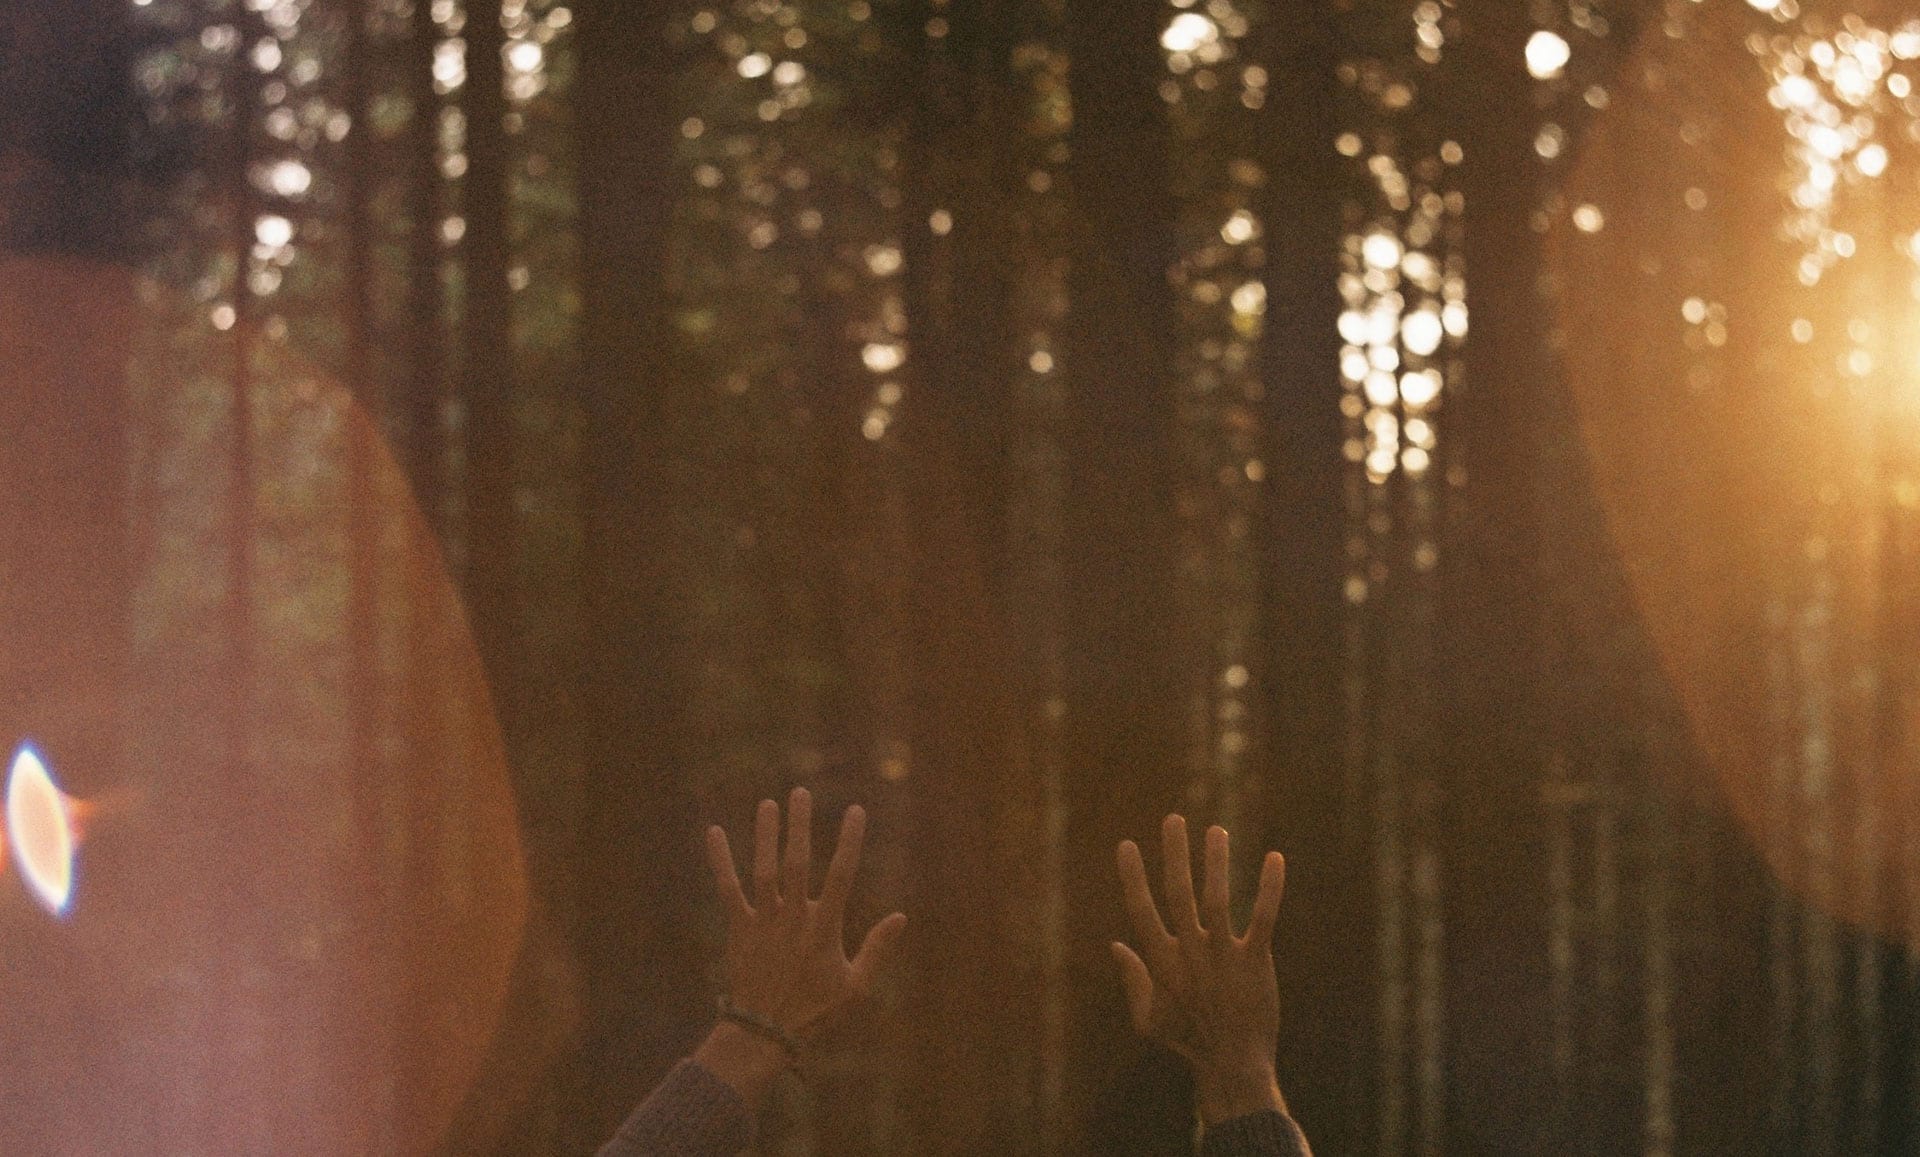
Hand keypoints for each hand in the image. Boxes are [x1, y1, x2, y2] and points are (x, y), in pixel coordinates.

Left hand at [706, 786, 907, 1040]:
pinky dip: (720, 861)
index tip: (856, 811)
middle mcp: (793, 919)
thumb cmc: (815, 1013)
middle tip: (800, 792)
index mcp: (824, 929)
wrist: (763, 1035)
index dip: (849, 841)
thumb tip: (901, 917)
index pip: (841, 876)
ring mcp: (763, 923)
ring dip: (766, 836)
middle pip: (797, 864)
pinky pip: (728, 889)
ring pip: (764, 871)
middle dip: (799, 826)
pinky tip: (714, 832)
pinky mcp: (738, 929)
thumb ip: (877, 949)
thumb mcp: (855, 987)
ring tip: (768, 804)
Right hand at [1112, 814, 1287, 1125]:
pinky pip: (1263, 918)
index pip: (1142, 910)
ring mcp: (1224, 956)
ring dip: (1216, 862)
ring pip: (1217, 900)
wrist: (1232, 1065)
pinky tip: (1275, 858)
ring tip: (1216, 830)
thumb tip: (1114, 944)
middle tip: (1174, 819)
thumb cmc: (1187, 1040)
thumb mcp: (1147, 1017)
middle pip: (1179, 894)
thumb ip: (1132, 978)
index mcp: (1162, 962)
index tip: (1128, 845)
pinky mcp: (1256, 962)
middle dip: (1175, 854)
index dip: (1133, 876)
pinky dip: (1269, 888)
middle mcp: (1191, 953)